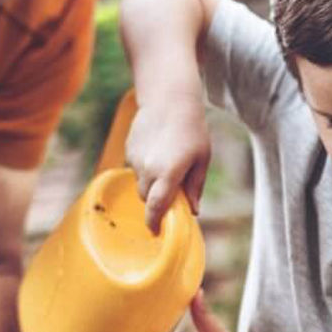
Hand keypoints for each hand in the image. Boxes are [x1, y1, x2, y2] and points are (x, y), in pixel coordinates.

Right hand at [125, 92, 210, 232]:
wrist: (169, 99)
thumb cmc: (193, 129)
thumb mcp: (202, 159)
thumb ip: (195, 187)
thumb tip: (194, 211)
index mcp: (169, 174)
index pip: (157, 207)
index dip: (154, 223)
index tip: (156, 232)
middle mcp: (148, 169)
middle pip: (147, 198)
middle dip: (157, 201)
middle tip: (171, 194)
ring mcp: (136, 160)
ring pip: (141, 183)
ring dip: (152, 183)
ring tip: (167, 163)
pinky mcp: (129, 150)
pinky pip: (135, 168)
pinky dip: (145, 168)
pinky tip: (158, 151)